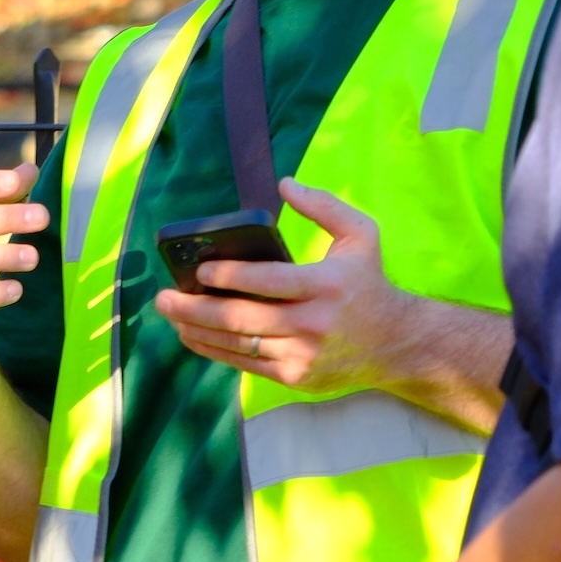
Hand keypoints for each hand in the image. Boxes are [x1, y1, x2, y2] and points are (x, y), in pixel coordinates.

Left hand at [151, 179, 506, 427]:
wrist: (398, 343)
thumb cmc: (370, 283)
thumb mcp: (361, 234)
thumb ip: (324, 206)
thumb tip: (284, 184)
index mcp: (327, 285)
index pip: (270, 282)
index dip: (231, 277)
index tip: (200, 270)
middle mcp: (313, 324)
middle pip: (243, 319)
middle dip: (196, 309)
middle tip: (163, 299)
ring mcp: (303, 356)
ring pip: (238, 345)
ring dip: (198, 332)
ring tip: (170, 316)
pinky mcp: (296, 377)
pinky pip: (245, 365)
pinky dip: (215, 351)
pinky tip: (193, 336)